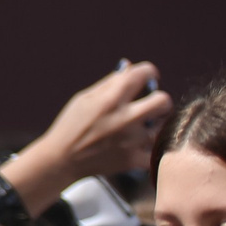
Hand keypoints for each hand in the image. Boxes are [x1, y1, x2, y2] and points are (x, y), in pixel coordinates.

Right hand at [0, 63, 170, 210]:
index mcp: (110, 100)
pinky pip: (157, 150)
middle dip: (161, 100)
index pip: (142, 75)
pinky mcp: (135, 159)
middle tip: (153, 104)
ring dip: (153, 126)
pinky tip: (140, 146)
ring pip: (161, 127)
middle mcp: (124, 119)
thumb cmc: (72, 125)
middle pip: (164, 101)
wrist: (62, 160)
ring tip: (137, 129)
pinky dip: (151, 148)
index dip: (149, 72)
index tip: (150, 76)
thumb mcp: (85, 98)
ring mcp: (132, 141)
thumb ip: (110, 82)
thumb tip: (129, 65)